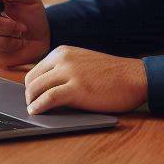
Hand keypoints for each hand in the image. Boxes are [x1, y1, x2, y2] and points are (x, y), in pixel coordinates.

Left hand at [24, 46, 147, 114]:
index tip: (32, 98)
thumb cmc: (110, 75)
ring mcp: (69, 73)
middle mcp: (63, 59)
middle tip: (32, 107)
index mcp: (63, 51)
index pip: (35, 70)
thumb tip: (43, 88)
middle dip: (29, 95)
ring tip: (34, 111)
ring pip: (36, 89)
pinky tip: (36, 112)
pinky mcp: (76, 89)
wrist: (133, 77)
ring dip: (31, 103)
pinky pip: (48, 99)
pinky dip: (38, 107)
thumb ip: (64, 70)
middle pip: (31, 80)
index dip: (31, 87)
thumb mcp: (82, 64)